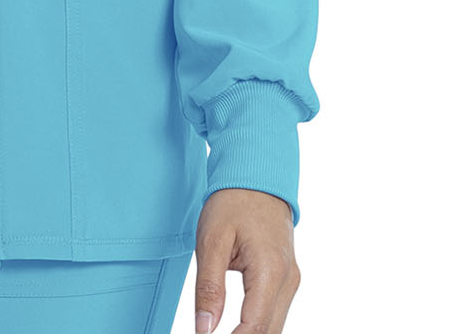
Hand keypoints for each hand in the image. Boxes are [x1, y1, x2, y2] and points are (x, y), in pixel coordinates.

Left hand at [194, 188, 300, 332]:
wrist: (257, 176)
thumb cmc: (232, 201)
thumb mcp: (212, 240)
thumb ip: (209, 287)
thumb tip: (204, 329)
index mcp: (270, 271)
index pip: (254, 328)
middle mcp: (288, 280)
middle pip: (269, 333)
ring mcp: (290, 280)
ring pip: (274, 326)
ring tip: (220, 332)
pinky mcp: (286, 278)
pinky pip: (274, 312)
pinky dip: (257, 325)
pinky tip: (236, 328)